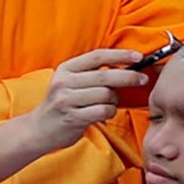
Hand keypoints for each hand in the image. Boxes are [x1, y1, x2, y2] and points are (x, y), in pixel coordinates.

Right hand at [28, 49, 145, 150]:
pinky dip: (109, 112)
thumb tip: (127, 67)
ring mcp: (66, 100)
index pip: (97, 56)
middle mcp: (64, 82)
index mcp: (66, 68)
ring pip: (105, 95)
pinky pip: (102, 111)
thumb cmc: (63, 104)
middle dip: (129, 77)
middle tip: (143, 79)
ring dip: (115, 100)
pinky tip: (105, 113)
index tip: (138, 57)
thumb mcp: (71, 82)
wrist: (39, 128)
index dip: (120, 55)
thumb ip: (92, 74)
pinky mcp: (72, 117)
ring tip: (110, 103)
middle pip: (105, 76)